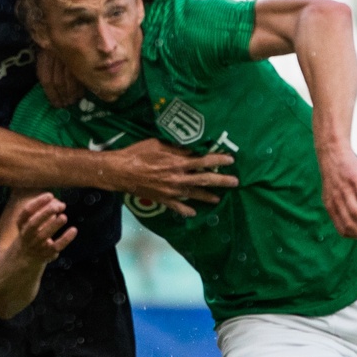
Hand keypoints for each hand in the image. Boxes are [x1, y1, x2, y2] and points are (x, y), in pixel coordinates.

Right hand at [9, 193, 77, 267]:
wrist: (25, 257)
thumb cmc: (34, 232)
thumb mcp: (36, 220)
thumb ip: (47, 210)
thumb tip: (60, 203)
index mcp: (22, 224)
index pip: (26, 212)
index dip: (38, 202)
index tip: (50, 195)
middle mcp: (26, 235)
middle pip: (33, 224)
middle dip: (45, 213)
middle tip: (57, 206)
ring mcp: (35, 246)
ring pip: (43, 236)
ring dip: (54, 226)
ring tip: (64, 216)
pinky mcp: (46, 254)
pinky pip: (56, 247)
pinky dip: (65, 239)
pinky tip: (74, 230)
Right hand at [105, 139, 235, 215]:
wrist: (120, 172)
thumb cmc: (138, 153)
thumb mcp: (158, 144)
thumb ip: (177, 148)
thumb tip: (192, 149)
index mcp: (178, 163)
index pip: (204, 161)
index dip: (219, 160)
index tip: (230, 160)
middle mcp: (178, 179)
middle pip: (205, 180)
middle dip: (222, 181)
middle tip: (235, 182)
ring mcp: (171, 191)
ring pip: (195, 195)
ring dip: (208, 197)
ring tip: (218, 199)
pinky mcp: (163, 200)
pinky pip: (178, 207)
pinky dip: (186, 210)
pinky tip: (193, 212)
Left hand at [318, 139, 356, 245]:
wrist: (332, 151)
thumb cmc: (335, 172)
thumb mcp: (332, 191)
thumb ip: (339, 204)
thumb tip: (350, 216)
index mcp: (330, 205)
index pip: (341, 228)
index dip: (354, 236)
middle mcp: (336, 201)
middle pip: (351, 225)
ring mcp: (345, 191)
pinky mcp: (354, 181)